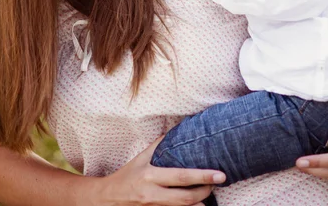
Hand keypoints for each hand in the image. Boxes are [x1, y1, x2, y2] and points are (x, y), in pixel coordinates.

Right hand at [85, 138, 224, 205]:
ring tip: (209, 193)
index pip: (182, 177)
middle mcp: (153, 194)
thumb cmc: (127, 175)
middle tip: (219, 182)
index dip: (202, 176)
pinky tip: (196, 203)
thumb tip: (176, 128)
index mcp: (151, 176)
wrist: (108, 198)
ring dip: (200, 203)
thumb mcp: (141, 158)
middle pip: (186, 198)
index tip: (220, 174)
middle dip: (206, 191)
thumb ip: (158, 145)